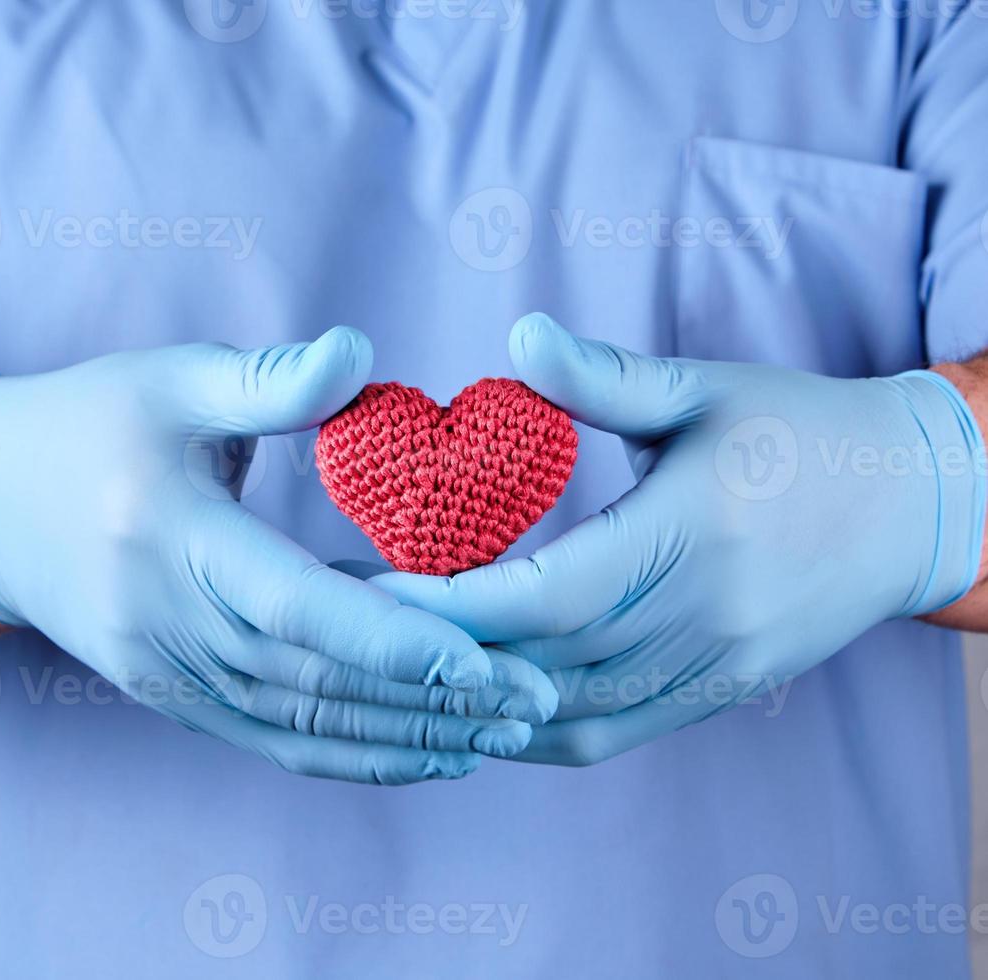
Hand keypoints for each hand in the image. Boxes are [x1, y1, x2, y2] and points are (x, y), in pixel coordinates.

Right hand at [0, 328, 556, 783]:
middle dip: (429, 702)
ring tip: (500, 736)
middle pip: (315, 684)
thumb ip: (268, 380)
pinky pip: (273, 740)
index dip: (390, 639)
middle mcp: (168, 628)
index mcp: (172, 542)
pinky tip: (423, 751)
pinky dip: (352, 753)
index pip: (295, 608)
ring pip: (301, 727)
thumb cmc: (88, 425)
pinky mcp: (175, 695)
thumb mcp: (169, 381)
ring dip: (406, 738)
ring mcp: (168, 675)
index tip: (484, 660)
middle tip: (533, 702)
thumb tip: (362, 354)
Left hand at [375, 314, 984, 765]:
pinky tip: (484, 710)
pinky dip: (539, 733)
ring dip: (482, 703)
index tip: (374, 591)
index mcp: (692, 531)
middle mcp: (703, 616)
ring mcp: (715, 668)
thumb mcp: (706, 389)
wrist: (912, 504)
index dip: (452, 602)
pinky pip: (613, 736)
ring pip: (572, 715)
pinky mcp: (722, 693)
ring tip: (405, 673)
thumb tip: (518, 338)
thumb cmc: (800, 431)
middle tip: (360, 630)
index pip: (548, 591)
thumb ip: (605, 378)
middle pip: (546, 661)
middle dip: (443, 653)